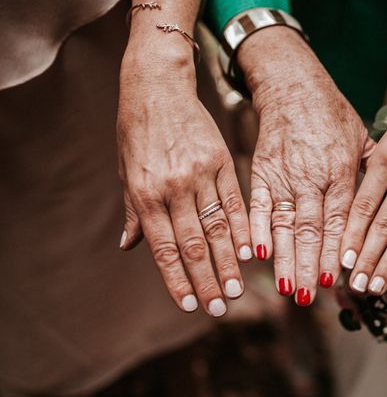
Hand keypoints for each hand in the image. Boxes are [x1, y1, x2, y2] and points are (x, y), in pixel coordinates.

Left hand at [117, 38, 250, 315]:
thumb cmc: (137, 132)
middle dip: (207, 280)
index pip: (164, 248)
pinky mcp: (222, 161)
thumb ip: (134, 212)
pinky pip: (234, 201)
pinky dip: (243, 229)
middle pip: (194, 244)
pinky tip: (249, 251)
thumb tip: (129, 247)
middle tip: (219, 309)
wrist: (158, 87)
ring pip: (217, 227)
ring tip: (237, 289)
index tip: (190, 306)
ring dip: (228, 262)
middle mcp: (173, 188)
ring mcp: (200, 175)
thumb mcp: (126, 172)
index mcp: (145, 195)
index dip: (177, 280)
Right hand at [237, 27, 368, 305]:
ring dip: (285, 259)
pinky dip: (255, 229)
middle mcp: (311, 177)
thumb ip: (371, 176)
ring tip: (288, 289)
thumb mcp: (362, 138)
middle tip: (310, 299)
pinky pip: (256, 205)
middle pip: (311, 230)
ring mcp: (283, 176)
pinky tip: (258, 255)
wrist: (292, 85)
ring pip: (284, 225)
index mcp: (340, 171)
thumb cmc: (332, 114)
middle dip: (310, 267)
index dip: (337, 253)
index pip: (340, 221)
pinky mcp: (261, 172)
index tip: (337, 284)